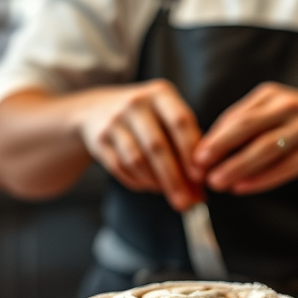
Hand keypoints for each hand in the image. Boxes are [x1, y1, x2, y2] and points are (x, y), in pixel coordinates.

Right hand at [76, 80, 202, 210]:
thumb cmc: (147, 119)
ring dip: (155, 183)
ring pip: (137, 160)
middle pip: (157, 146)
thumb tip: (200, 191)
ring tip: (168, 193)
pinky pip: (120, 167)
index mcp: (161, 93)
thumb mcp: (167, 118)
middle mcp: (136, 102)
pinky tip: (149, 185)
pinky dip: (138, 181)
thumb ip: (187, 148)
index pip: (181, 122)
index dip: (191, 151)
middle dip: (174, 179)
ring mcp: (114, 120)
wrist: (97, 109)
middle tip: (186, 203)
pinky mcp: (99, 138)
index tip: (200, 178)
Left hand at [192, 82, 297, 194]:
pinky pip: (285, 166)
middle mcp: (287, 107)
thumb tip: (208, 147)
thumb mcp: (275, 112)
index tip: (191, 156)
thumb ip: (246, 124)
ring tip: (217, 182)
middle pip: (246, 128)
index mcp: (270, 96)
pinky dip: (262, 178)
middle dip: (219, 148)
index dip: (212, 138)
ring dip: (237, 166)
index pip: (234, 117)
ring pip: (265, 148)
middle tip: (197, 167)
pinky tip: (243, 187)